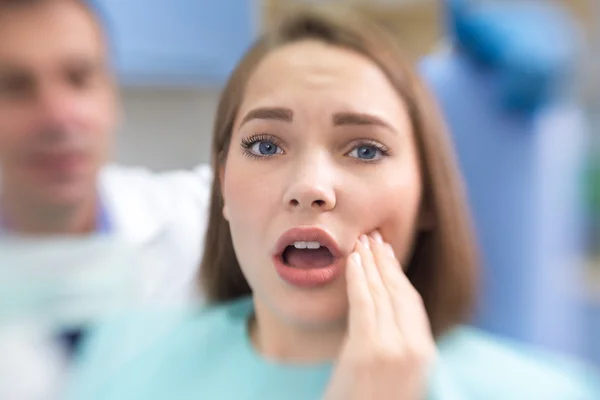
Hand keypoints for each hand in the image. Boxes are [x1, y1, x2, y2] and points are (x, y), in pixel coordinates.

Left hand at [322, 232, 435, 399]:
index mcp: (423, 353)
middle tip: (374, 236)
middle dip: (385, 260)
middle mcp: (413, 348)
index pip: (411, 301)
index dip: (398, 273)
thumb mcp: (397, 374)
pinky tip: (353, 260)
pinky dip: (359, 278)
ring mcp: (390, 348)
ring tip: (362, 241)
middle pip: (399, 291)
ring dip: (371, 262)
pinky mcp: (366, 350)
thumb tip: (385, 311)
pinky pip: (363, 303)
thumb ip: (397, 343)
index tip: (388, 253)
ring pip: (381, 293)